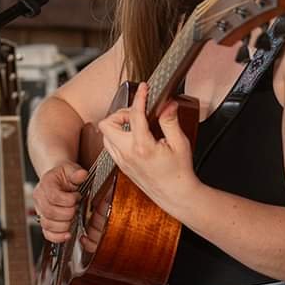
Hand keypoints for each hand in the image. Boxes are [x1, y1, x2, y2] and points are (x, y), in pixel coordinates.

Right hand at [32, 159, 87, 243]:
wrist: (57, 179)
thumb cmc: (64, 175)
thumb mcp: (71, 169)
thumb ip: (76, 173)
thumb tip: (82, 174)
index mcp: (46, 183)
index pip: (54, 196)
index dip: (68, 200)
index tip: (77, 197)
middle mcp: (40, 197)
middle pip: (50, 212)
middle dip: (68, 213)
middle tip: (76, 208)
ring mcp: (40, 210)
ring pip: (47, 224)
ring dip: (64, 225)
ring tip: (72, 218)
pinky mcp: (44, 220)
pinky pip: (47, 233)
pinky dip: (57, 236)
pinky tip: (67, 234)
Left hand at [98, 82, 197, 211]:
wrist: (175, 195)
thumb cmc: (179, 172)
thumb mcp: (180, 143)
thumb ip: (170, 121)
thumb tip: (168, 104)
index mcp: (142, 147)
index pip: (135, 115)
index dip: (140, 97)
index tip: (144, 88)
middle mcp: (127, 154)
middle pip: (107, 124)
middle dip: (120, 113)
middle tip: (137, 114)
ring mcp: (121, 161)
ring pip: (105, 135)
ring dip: (117, 125)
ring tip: (135, 125)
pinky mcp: (120, 165)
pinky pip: (109, 145)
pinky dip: (117, 136)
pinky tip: (132, 136)